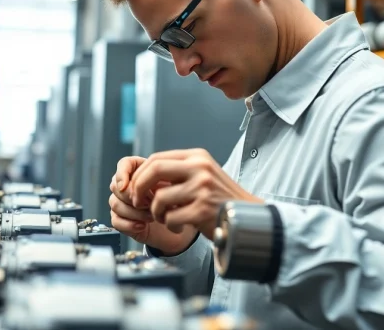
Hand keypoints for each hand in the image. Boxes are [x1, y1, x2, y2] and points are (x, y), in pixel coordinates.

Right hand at [109, 156, 197, 254]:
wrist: (180, 223)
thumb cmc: (178, 201)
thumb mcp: (174, 187)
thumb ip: (159, 181)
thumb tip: (141, 184)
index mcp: (141, 171)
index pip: (123, 164)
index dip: (122, 173)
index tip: (126, 185)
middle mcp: (128, 185)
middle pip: (115, 185)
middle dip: (132, 196)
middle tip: (151, 203)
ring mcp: (123, 203)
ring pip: (115, 203)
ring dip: (134, 212)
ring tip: (152, 216)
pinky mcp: (122, 220)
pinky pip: (115, 220)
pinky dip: (129, 224)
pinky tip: (142, 226)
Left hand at [129, 149, 261, 239]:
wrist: (249, 217)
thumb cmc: (220, 199)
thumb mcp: (202, 175)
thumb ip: (178, 172)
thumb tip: (142, 176)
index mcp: (197, 157)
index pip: (156, 158)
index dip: (140, 175)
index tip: (135, 189)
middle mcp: (200, 168)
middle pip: (155, 170)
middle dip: (139, 187)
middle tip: (137, 202)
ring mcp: (202, 188)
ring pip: (160, 198)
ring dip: (156, 212)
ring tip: (165, 218)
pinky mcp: (203, 209)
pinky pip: (171, 218)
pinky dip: (170, 225)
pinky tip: (178, 226)